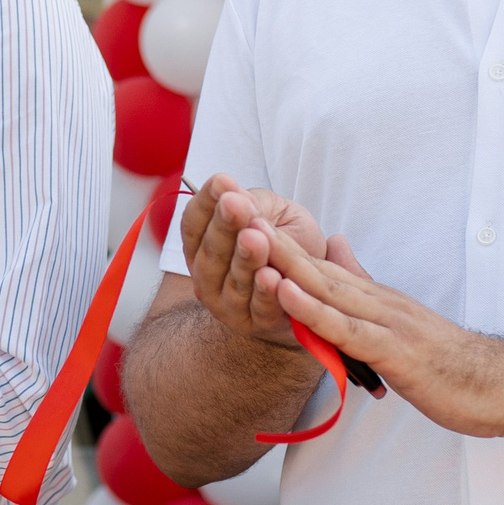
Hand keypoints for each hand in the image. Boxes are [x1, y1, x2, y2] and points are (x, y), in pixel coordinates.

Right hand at [178, 176, 326, 348]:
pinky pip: (259, 307)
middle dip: (224, 226)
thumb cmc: (285, 244)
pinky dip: (265, 293)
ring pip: (233, 280)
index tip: (222, 181)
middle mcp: (206, 275)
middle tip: (235, 204)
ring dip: (244, 259)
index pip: (195, 222)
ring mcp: (226, 303)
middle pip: (211, 250)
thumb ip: (255, 206)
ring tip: (254, 238)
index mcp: (203, 244)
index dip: (206, 201)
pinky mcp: (254, 323)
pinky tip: (271, 276)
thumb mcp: (273, 214)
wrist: (309, 287)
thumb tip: (236, 193)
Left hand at [259, 227, 503, 438]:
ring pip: (326, 290)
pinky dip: (312, 309)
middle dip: (272, 242)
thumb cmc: (451, 361)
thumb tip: (335, 247)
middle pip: (316, 268)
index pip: (320, 267)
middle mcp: (378, 302)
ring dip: (285, 266)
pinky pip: (345, 328)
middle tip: (234, 212)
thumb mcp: (399, 319)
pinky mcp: (394, 350)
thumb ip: (364, 285)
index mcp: (376, 298)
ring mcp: (386, 323)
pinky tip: (285, 293)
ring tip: (248, 240)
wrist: (502, 385)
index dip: (280, 244)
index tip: (245, 221)